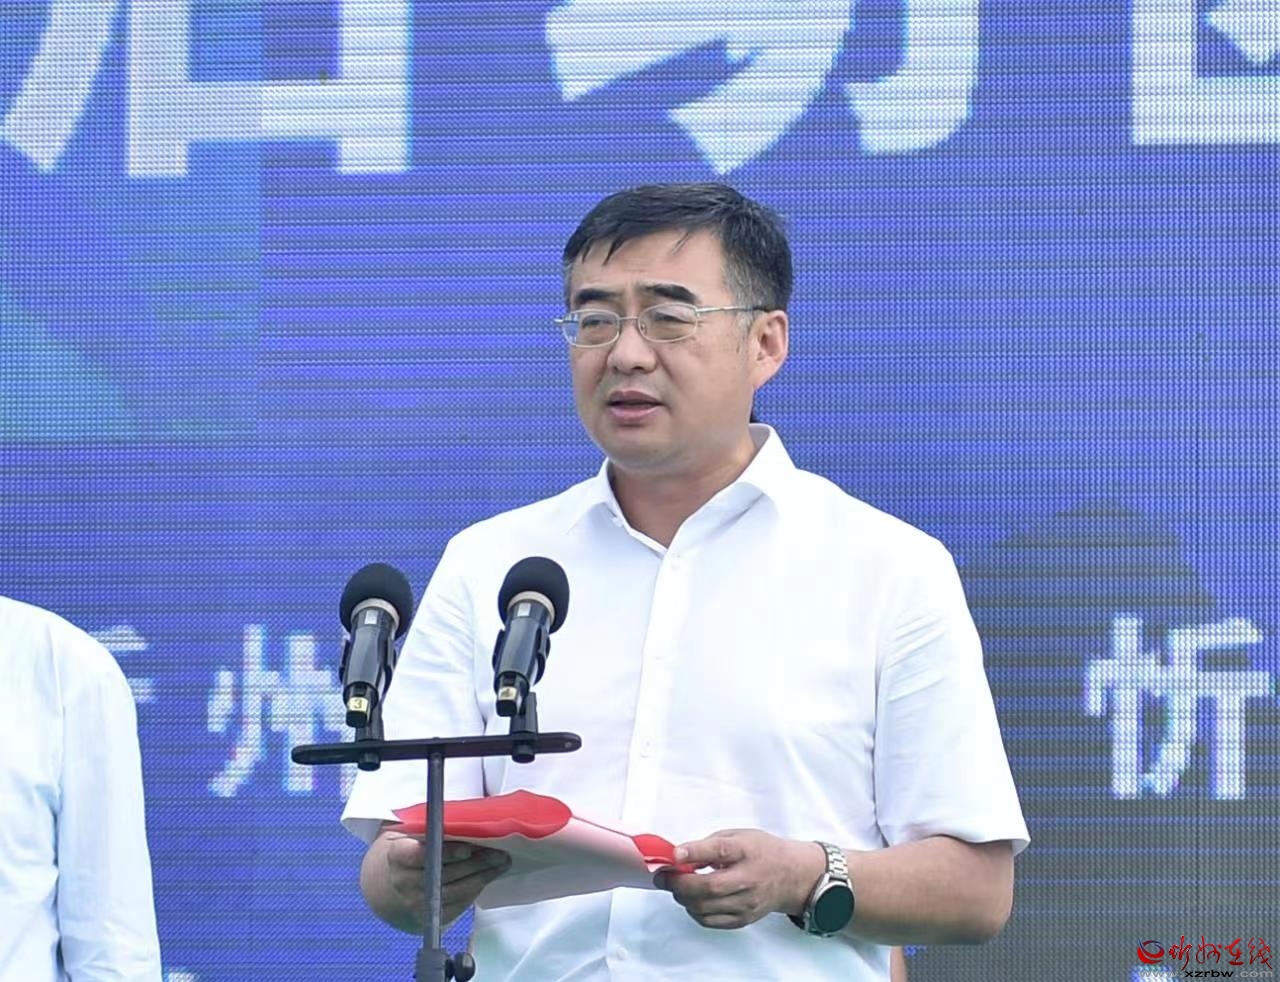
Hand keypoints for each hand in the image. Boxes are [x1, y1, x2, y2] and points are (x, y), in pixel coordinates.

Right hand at [382, 835, 511, 927]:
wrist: (391, 887)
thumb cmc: (408, 853)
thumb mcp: (410, 837)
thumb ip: (431, 830)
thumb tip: (467, 824)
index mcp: (397, 855)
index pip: (420, 855)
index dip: (446, 853)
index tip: (468, 849)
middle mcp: (404, 882)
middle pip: (445, 874)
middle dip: (476, 863)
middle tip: (498, 853)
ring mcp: (415, 903)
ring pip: (455, 891)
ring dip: (482, 877)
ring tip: (500, 864)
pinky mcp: (428, 918)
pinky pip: (457, 906)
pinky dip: (474, 891)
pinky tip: (486, 878)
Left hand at [654, 829, 825, 930]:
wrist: (791, 876)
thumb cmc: (761, 851)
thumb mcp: (738, 835)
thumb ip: (711, 845)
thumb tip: (682, 857)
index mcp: (746, 851)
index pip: (719, 851)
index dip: (694, 853)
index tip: (673, 854)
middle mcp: (748, 879)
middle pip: (707, 887)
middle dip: (678, 883)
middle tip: (663, 877)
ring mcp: (746, 903)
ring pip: (704, 908)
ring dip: (683, 898)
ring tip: (677, 887)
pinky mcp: (743, 919)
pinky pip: (710, 921)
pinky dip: (694, 911)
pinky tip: (692, 900)